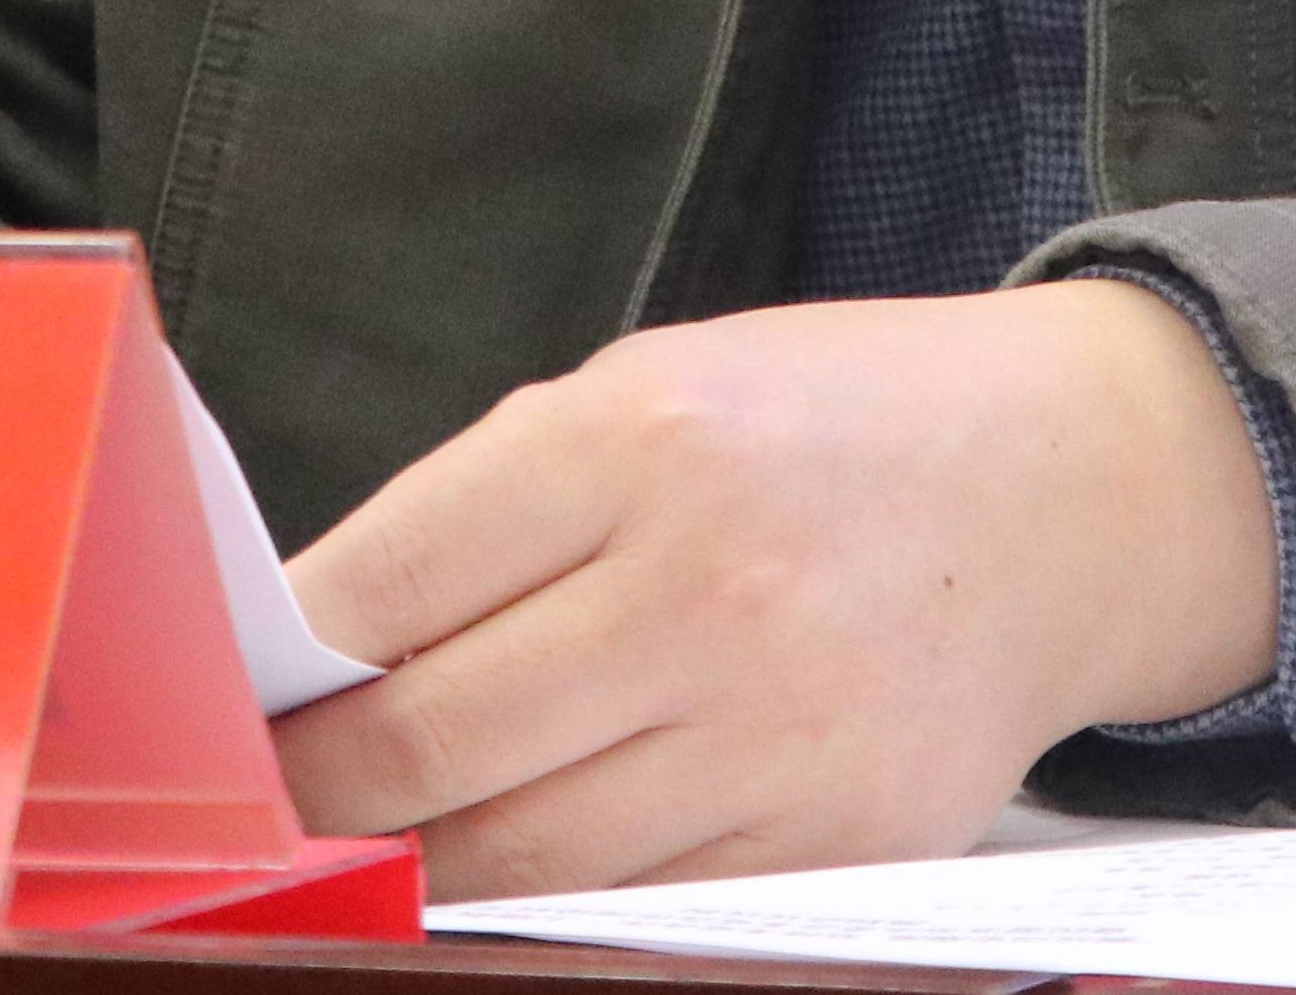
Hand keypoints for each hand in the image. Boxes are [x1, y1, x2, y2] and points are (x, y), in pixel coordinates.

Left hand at [271, 275, 1279, 892]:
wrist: (1070, 485)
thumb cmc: (829, 421)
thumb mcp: (657, 389)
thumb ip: (497, 510)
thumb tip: (324, 647)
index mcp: (641, 440)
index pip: (386, 586)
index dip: (279, 669)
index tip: (225, 704)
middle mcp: (704, 588)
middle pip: (431, 744)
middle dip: (324, 792)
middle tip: (268, 803)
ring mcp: (775, 729)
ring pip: (518, 858)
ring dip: (416, 867)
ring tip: (368, 847)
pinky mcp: (833, 840)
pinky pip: (639, 905)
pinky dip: (552, 903)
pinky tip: (507, 869)